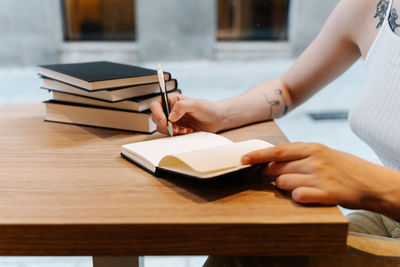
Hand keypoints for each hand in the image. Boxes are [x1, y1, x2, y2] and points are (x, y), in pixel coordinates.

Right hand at [150, 93, 223, 134]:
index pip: (156, 105)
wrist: (216, 120)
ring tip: (184, 129)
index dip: (157, 113)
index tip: (165, 121)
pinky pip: (170, 134)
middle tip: (176, 128)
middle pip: (156, 118)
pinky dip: (177, 134)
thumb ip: (182, 106)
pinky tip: (187, 131)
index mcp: (172, 100)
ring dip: (172, 131)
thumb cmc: (208, 108)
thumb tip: (171, 116)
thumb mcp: (196, 104)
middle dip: (165, 125)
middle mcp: (170, 110)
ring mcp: (173, 120)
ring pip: (162, 128)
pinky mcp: (177, 129)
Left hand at [242, 142, 399, 217]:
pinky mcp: (327, 194)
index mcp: (312, 148)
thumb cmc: (344, 166)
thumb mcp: (323, 151)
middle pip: (277, 168)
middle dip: (268, 173)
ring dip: (284, 186)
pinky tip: (305, 194)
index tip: (242, 159)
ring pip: (284, 183)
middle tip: (269, 176)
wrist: (372, 182)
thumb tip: (279, 147)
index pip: (277, 152)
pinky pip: (299, 196)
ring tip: (297, 185)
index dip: (257, 156)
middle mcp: (314, 161)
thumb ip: (300, 150)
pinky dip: (297, 196)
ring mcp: (320, 177)